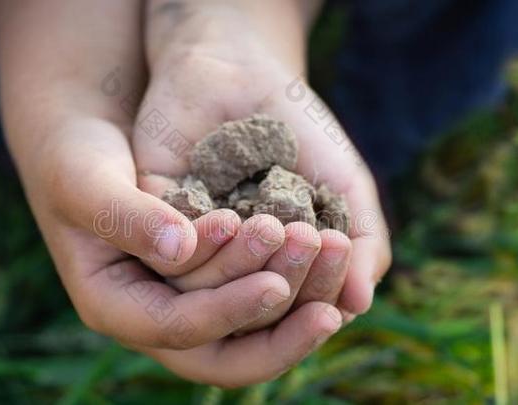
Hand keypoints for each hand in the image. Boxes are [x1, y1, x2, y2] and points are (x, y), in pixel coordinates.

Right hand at [0, 0, 341, 386]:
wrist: (86, 146)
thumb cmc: (75, 159)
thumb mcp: (86, 181)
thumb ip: (125, 215)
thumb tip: (179, 249)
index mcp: (114, 305)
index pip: (176, 329)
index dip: (226, 311)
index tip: (275, 285)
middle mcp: (154, 312)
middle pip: (222, 353)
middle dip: (277, 334)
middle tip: (330, 309)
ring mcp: (184, 297)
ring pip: (248, 329)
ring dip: (295, 305)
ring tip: (335, 271)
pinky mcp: (210, 274)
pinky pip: (256, 294)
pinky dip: (294, 283)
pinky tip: (327, 265)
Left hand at [136, 0, 390, 326]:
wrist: (243, 70)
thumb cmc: (298, 130)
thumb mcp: (342, 185)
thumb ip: (361, 241)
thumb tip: (359, 304)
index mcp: (277, 267)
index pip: (299, 304)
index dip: (323, 285)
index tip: (340, 249)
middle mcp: (234, 265)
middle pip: (258, 304)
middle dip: (291, 277)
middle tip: (314, 239)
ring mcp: (194, 244)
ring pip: (213, 290)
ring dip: (252, 266)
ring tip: (282, 228)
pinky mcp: (156, 218)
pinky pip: (170, 257)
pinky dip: (205, 247)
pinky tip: (235, 220)